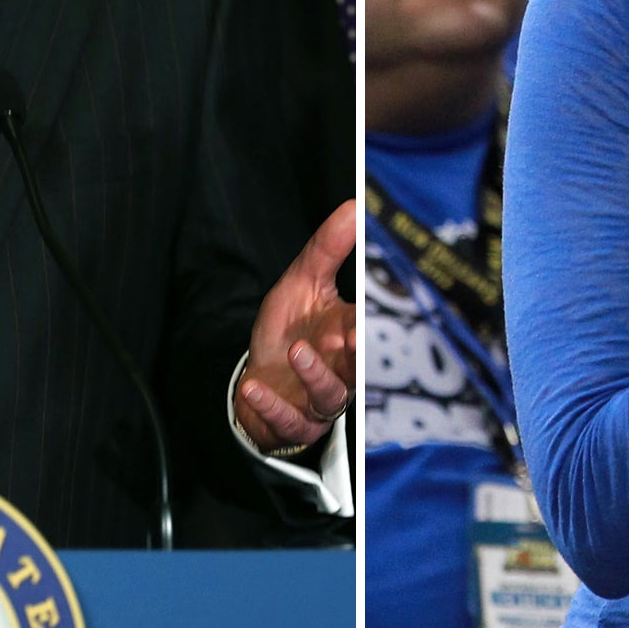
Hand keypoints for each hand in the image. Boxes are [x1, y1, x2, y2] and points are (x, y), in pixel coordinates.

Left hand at [237, 200, 355, 454]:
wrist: (261, 379)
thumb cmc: (289, 330)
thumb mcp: (302, 282)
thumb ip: (329, 247)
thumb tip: (354, 205)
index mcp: (352, 332)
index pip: (372, 323)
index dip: (375, 317)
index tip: (375, 304)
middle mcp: (345, 369)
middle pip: (362, 365)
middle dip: (360, 354)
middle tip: (352, 338)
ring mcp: (321, 398)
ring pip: (329, 394)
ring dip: (314, 375)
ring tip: (296, 351)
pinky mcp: (295, 422)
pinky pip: (289, 421)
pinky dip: (271, 407)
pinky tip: (253, 389)